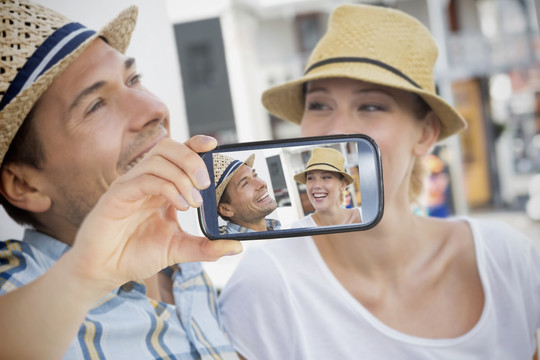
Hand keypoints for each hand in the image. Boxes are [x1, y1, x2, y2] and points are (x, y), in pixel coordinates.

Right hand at [67, 135, 241, 292]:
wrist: (105, 271)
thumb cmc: (136, 254)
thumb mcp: (179, 249)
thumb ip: (207, 247)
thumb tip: (236, 247)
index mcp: (161, 187)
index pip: (178, 154)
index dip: (195, 145)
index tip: (214, 145)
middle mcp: (146, 180)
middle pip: (169, 148)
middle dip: (192, 159)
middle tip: (206, 183)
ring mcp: (131, 186)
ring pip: (157, 159)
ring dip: (182, 176)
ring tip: (194, 201)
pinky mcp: (117, 196)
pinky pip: (144, 179)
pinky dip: (167, 187)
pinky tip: (180, 206)